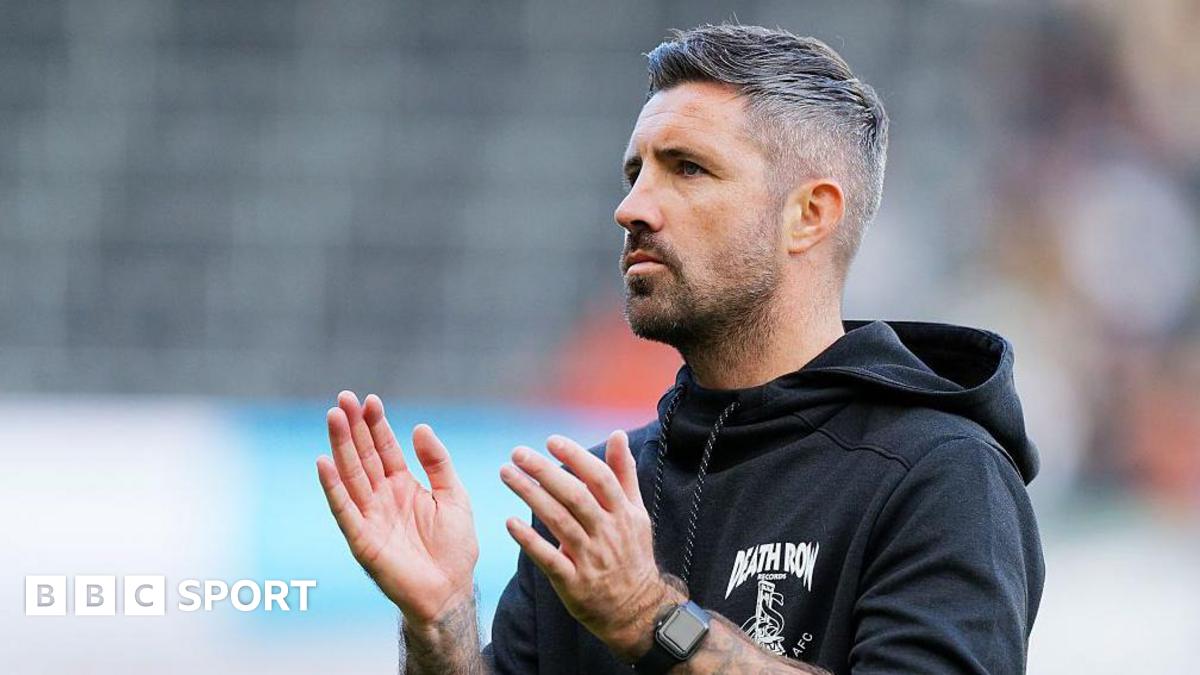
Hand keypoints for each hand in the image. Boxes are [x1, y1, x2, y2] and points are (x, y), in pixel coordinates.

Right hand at [316, 391, 478, 626]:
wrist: (451, 591)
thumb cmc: (454, 547)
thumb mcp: (453, 496)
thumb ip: (438, 463)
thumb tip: (420, 427)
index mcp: (403, 486)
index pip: (385, 449)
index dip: (376, 425)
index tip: (369, 400)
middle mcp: (382, 497)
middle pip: (363, 456)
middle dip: (354, 427)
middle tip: (343, 398)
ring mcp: (370, 517)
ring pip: (351, 475)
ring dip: (340, 446)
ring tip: (334, 417)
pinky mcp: (362, 539)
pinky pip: (344, 510)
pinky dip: (333, 488)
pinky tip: (324, 463)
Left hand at [499, 430, 680, 661]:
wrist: (636, 609)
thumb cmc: (631, 553)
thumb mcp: (636, 513)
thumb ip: (623, 473)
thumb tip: (617, 435)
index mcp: (622, 513)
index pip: (599, 478)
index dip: (576, 457)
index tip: (551, 441)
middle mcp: (607, 533)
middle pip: (575, 496)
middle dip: (545, 472)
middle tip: (518, 453)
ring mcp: (590, 558)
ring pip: (558, 521)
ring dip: (530, 495)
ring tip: (506, 474)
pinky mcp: (573, 582)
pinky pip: (548, 558)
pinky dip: (529, 540)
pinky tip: (510, 522)